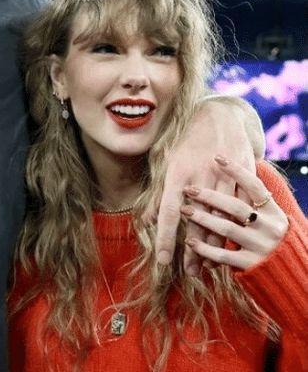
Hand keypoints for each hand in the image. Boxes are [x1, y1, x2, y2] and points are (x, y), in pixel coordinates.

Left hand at [150, 100, 256, 274]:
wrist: (218, 116)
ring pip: (221, 219)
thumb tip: (148, 220)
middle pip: (196, 222)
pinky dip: (234, 228)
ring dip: (214, 245)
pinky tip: (229, 245)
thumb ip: (158, 193)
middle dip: (193, 250)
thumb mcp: (167, 162)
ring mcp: (223, 177)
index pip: (168, 212)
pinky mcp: (242, 177)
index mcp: (177, 173)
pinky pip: (240, 209)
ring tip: (207, 266)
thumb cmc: (186, 141)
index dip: (166, 238)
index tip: (163, 261)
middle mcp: (200, 177)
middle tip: (189, 273)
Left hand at [181, 157, 288, 268]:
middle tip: (189, 189)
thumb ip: (250, 201)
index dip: (236, 170)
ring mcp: (262, 246)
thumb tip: (226, 174)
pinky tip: (189, 242)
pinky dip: (205, 248)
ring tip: (184, 211)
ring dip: (202, 219)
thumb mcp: (268, 218)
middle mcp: (271, 228)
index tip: (217, 157)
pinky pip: (224, 255)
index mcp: (274, 212)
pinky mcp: (252, 265)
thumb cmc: (268, 238)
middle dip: (210, 197)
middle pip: (236, 207)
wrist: (290, 274)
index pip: (255, 186)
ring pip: (227, 229)